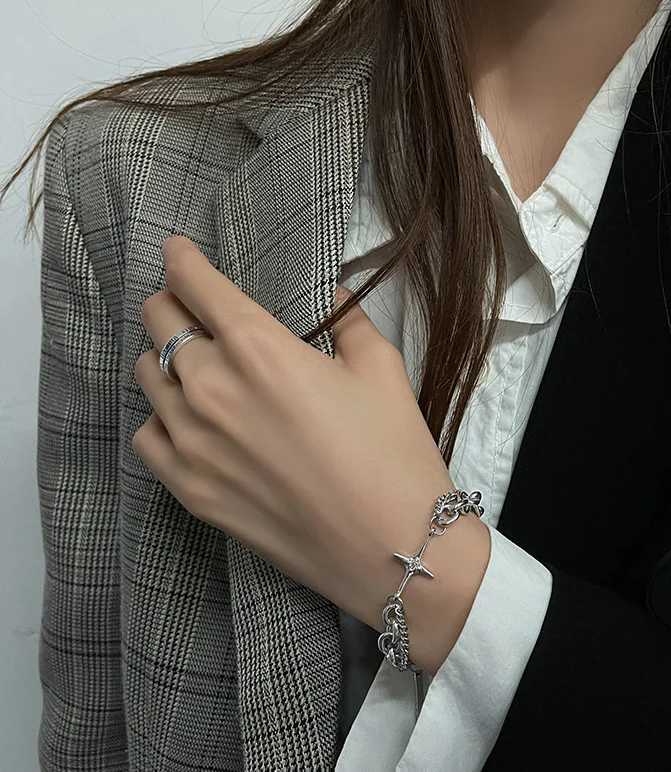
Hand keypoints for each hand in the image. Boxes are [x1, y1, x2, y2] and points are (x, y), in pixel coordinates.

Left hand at [132, 234, 490, 672]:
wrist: (392, 548)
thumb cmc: (392, 454)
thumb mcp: (381, 367)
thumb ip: (345, 318)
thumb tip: (328, 298)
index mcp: (260, 349)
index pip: (195, 284)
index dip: (182, 260)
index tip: (179, 253)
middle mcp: (212, 389)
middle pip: (159, 322)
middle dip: (172, 303)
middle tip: (191, 306)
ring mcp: (192, 443)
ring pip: (147, 376)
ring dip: (166, 359)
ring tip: (195, 365)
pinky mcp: (189, 490)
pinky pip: (148, 436)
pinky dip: (163, 417)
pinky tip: (191, 422)